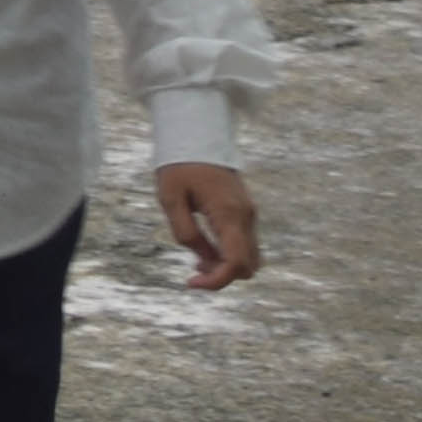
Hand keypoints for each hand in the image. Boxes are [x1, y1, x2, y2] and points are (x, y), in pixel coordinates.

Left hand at [156, 161, 260, 290]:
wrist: (197, 138)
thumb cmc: (179, 167)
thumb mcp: (171, 199)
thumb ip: (186, 232)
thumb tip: (202, 260)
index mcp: (229, 214)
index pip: (236, 263)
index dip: (216, 281)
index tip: (191, 282)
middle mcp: (246, 217)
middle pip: (248, 266)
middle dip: (222, 276)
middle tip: (192, 270)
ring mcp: (249, 215)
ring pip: (250, 258)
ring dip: (227, 267)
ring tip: (197, 259)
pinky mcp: (245, 213)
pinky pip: (245, 245)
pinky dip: (229, 255)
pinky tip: (206, 249)